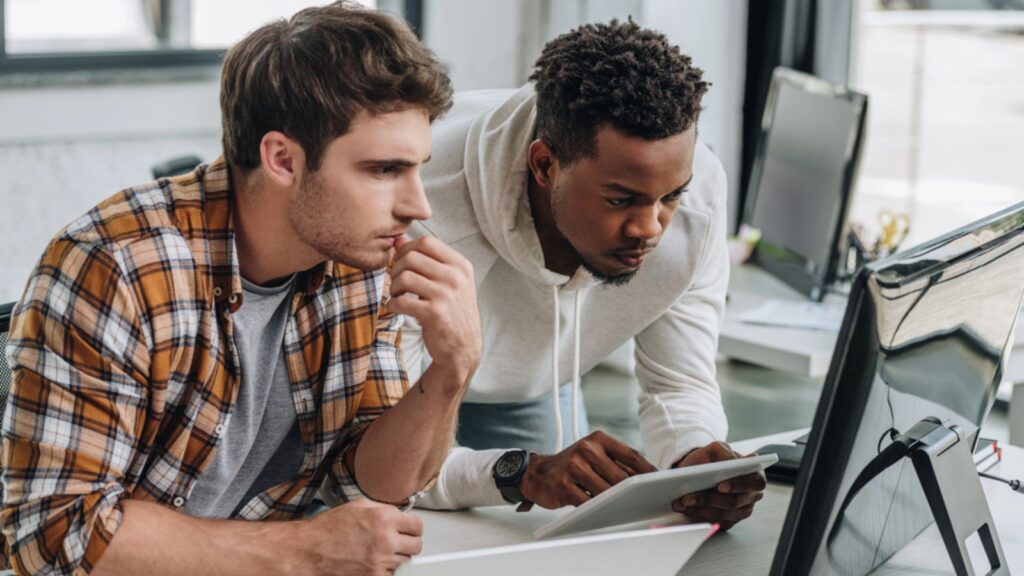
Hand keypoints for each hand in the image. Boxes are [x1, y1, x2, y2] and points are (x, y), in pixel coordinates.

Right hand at [298, 499, 422, 575]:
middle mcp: (385, 541)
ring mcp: (380, 562)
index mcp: (383, 519)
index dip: (412, 526)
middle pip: (417, 546)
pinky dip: (385, 569)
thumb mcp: (358, 506)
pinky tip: (373, 561)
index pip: (418, 526)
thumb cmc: (329, 528)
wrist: (310, 551)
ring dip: (395, 556)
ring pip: (405, 562)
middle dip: (408, 542)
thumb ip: (383, 509)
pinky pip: (391, 574)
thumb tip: (400, 514)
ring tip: (378, 550)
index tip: (409, 528)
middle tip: (397, 540)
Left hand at [388, 236, 481, 385]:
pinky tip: (397, 309)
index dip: (406, 249)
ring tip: (397, 296)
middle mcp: (456, 277)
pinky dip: (392, 304)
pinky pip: (401, 300)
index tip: (402, 264)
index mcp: (460, 265)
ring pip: (404, 277)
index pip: (426, 242)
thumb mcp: (447, 282)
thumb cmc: (452, 312)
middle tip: (397, 283)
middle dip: (396, 268)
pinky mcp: (435, 314)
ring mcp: (447, 295)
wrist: (462, 349)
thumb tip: (399, 238)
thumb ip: (426, 260)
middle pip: (411, 257)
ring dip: (393, 287)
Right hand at [520, 431, 657, 508]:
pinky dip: (597, 509)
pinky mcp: (564, 486)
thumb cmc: (571, 465)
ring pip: (606, 491)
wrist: (536, 472)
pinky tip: (603, 511)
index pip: (630, 454)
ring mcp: (574, 467)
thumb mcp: (593, 455)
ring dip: (616, 502)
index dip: (647, 469)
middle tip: (645, 499)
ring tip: (625, 507)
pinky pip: (588, 502)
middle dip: (633, 491)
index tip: (659, 480)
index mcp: (597, 439)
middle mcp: (586, 449)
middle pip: (620, 476)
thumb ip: (616, 464)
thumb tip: (645, 477)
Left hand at [671, 441, 765, 530]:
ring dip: (700, 509)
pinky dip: (698, 515)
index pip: (754, 482)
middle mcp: (751, 494)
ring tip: (683, 502)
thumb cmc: (710, 460)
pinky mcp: (730, 521)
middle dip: (710, 499)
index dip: (739, 485)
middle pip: (734, 502)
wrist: (698, 471)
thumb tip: (730, 461)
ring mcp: (742, 510)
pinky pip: (715, 522)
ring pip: (723, 514)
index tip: (720, 486)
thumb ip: (723, 451)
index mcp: (754, 474)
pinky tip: (687, 508)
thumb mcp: (715, 449)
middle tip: (690, 497)